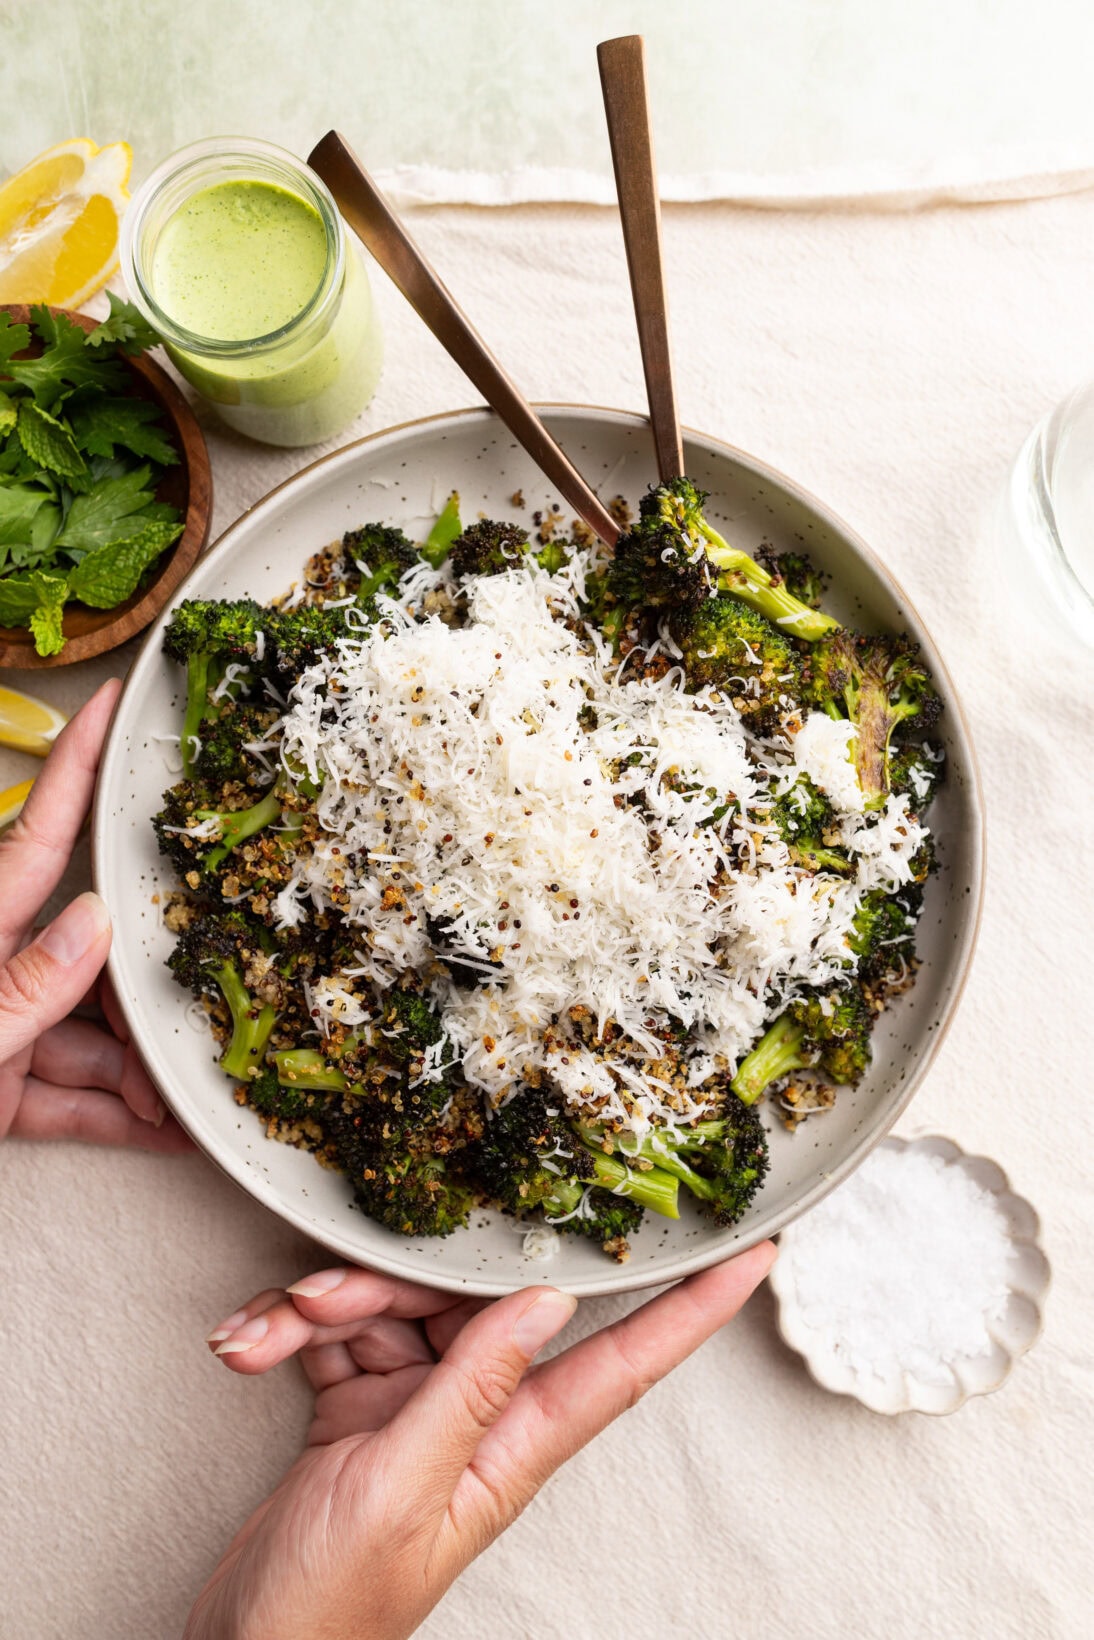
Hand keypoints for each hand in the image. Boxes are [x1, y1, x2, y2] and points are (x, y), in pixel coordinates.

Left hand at [0, 677, 189, 1150]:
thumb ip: (24, 986)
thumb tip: (95, 921)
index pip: (39, 831)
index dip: (77, 761)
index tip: (112, 702)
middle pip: (93, 954)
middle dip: (149, 994)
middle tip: (198, 1013)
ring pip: (91, 1034)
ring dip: (139, 1073)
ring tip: (181, 1098)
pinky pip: (69, 1096)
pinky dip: (114, 1116)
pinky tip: (163, 1130)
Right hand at [188, 1243, 774, 1639]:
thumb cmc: (331, 1605)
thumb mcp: (403, 1487)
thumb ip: (474, 1386)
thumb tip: (546, 1300)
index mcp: (517, 1442)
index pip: (628, 1362)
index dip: (694, 1308)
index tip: (752, 1253)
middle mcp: (480, 1415)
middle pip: (470, 1299)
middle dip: (386, 1284)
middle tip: (325, 1303)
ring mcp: (422, 1407)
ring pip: (394, 1305)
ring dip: (323, 1312)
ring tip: (272, 1338)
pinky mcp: (366, 1403)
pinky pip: (342, 1334)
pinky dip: (294, 1333)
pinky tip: (254, 1347)